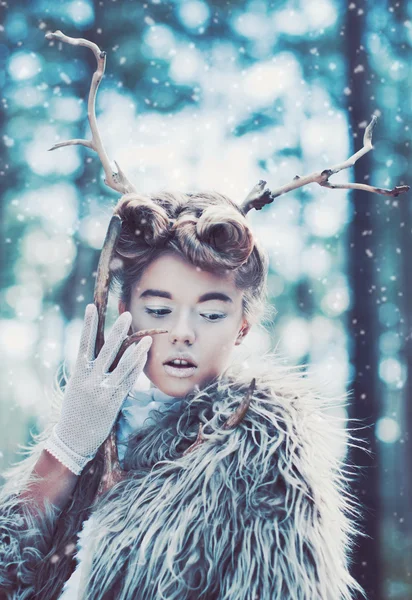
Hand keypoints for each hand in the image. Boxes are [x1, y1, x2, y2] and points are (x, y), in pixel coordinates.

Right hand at [44, 304, 151, 474]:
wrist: (72, 440)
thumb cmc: (74, 412)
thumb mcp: (75, 388)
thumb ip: (87, 370)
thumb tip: (100, 353)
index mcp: (77, 374)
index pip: (83, 344)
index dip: (88, 326)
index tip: (91, 307)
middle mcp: (90, 381)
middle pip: (107, 351)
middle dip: (117, 331)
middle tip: (126, 315)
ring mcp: (103, 391)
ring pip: (123, 366)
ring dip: (136, 350)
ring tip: (147, 338)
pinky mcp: (114, 402)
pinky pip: (129, 381)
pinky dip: (137, 367)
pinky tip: (144, 356)